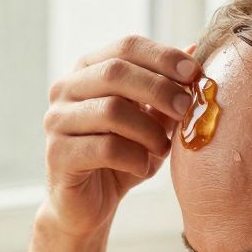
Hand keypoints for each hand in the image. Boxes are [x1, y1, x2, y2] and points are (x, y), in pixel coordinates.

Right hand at [41, 35, 197, 236]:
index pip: (126, 46)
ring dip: (148, 130)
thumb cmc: (122, 157)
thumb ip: (167, 87)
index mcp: (88, 70)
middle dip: (159, 89)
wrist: (89, 205)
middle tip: (186, 108)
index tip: (194, 73)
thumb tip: (194, 48)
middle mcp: (66, 88)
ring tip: (162, 148)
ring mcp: (57, 120)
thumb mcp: (152, 120)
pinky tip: (142, 167)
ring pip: (111, 110)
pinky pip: (104, 147)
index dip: (163, 56)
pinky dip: (134, 157)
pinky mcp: (57, 154)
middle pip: (116, 72)